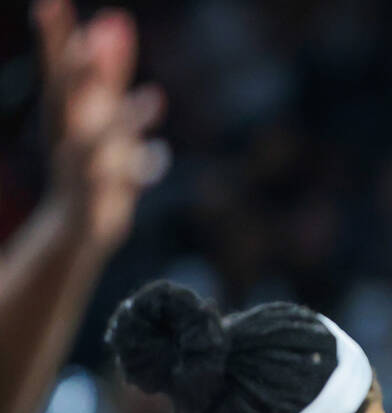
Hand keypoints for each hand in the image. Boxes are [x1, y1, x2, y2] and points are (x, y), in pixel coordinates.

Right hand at [35, 0, 167, 253]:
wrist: (76, 229)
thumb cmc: (91, 163)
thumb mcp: (100, 115)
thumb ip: (109, 71)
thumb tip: (115, 20)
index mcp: (65, 114)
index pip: (57, 70)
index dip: (53, 37)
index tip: (50, 2)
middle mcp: (67, 137)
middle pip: (68, 103)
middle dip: (80, 75)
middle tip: (88, 44)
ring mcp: (81, 171)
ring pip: (95, 146)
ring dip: (121, 121)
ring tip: (153, 95)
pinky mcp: (97, 204)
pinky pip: (120, 187)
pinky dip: (139, 171)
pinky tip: (159, 153)